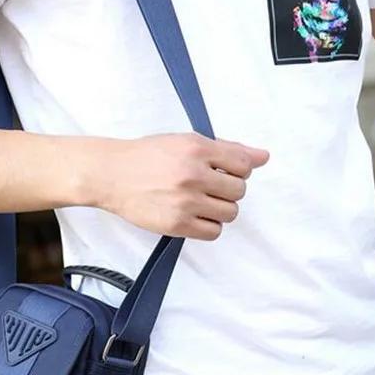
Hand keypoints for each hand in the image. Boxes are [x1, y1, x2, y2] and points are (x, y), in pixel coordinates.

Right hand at [100, 133, 268, 239]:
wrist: (111, 174)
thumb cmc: (147, 156)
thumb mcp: (186, 142)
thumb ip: (227, 149)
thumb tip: (263, 157)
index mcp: (197, 148)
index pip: (244, 164)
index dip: (238, 169)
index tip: (223, 171)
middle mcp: (193, 174)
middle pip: (239, 190)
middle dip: (228, 189)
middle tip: (208, 186)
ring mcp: (185, 201)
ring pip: (230, 212)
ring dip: (220, 209)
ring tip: (201, 201)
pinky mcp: (176, 224)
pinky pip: (213, 232)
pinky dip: (208, 226)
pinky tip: (194, 215)